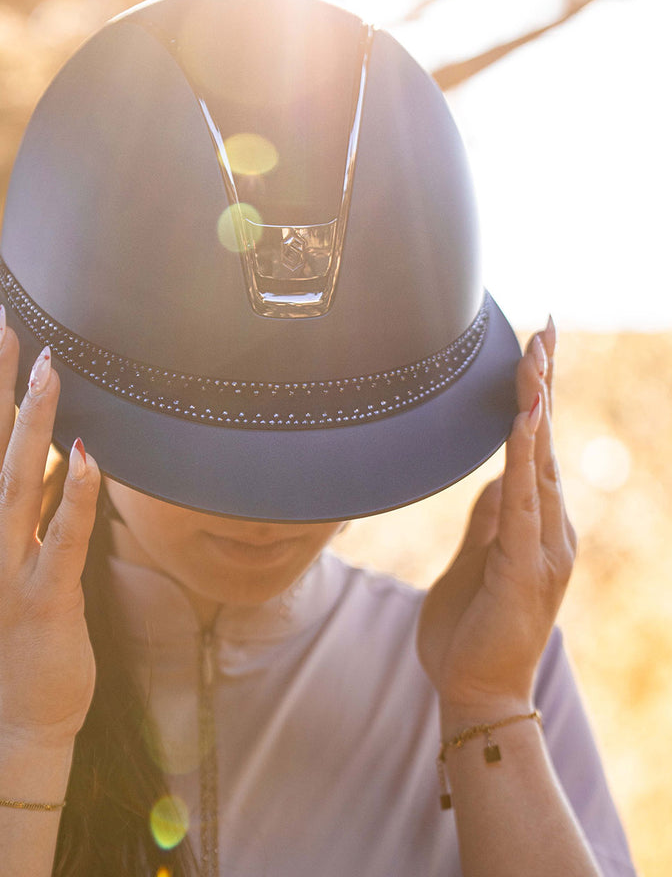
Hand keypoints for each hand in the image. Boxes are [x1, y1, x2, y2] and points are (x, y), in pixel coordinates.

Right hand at [0, 306, 100, 745]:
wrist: (21, 715)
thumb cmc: (22, 629)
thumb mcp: (8, 559)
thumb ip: (18, 506)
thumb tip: (42, 449)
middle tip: (4, 325)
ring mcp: (6, 572)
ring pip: (16, 483)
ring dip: (32, 424)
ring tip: (48, 369)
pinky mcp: (44, 599)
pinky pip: (62, 539)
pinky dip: (73, 494)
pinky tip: (87, 454)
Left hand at [417, 319, 576, 716]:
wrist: (476, 691)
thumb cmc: (471, 629)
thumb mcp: (477, 560)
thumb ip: (489, 520)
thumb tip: (495, 479)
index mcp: (534, 524)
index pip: (538, 449)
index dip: (539, 399)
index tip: (537, 350)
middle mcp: (549, 528)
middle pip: (547, 443)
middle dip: (545, 385)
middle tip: (546, 330)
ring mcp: (543, 547)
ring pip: (541, 464)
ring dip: (538, 408)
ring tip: (536, 357)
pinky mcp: (524, 567)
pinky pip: (522, 504)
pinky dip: (524, 461)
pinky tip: (524, 424)